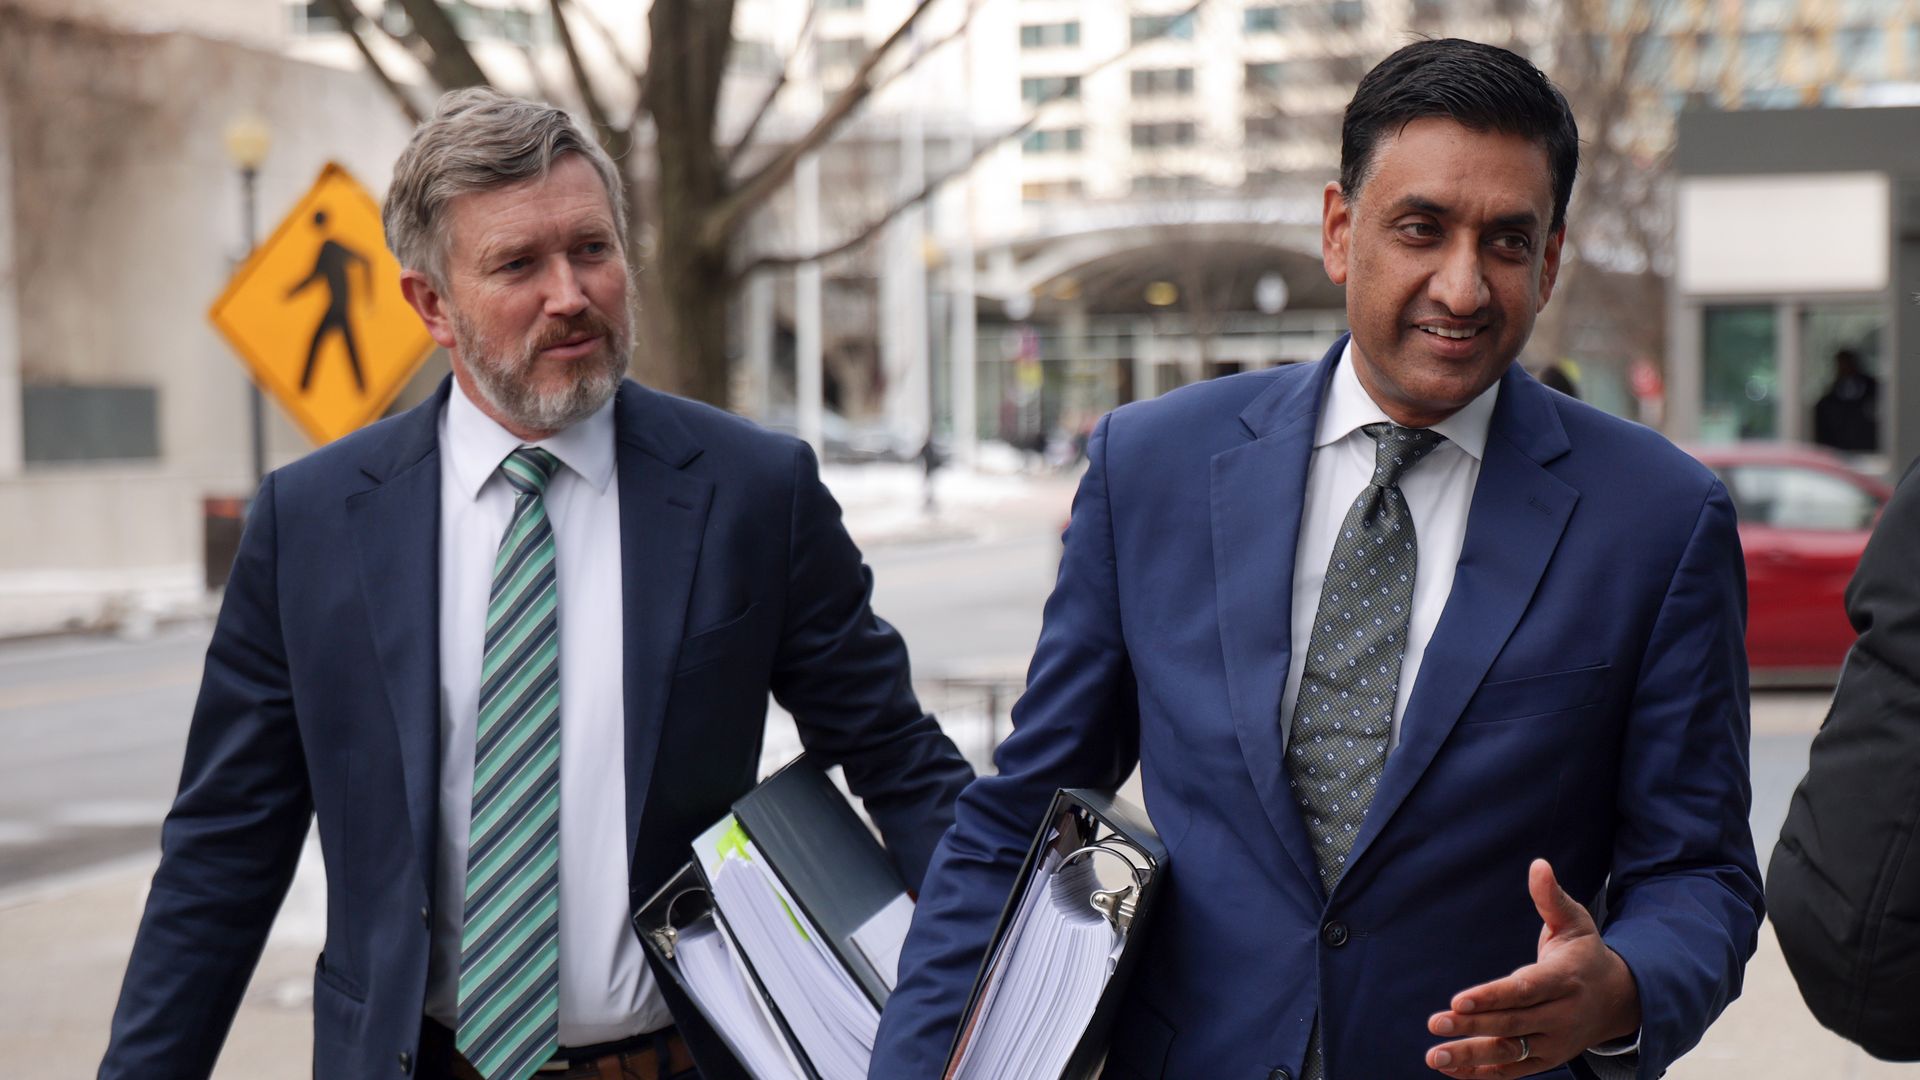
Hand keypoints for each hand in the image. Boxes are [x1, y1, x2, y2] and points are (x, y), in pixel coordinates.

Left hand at [1423, 859, 1639, 1077]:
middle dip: (1471, 1025)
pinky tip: (1451, 1069)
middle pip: (1511, 1023)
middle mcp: (1560, 1015)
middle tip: (1435, 1023)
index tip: (1457, 999)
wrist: (1619, 1000)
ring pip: (1510, 1053)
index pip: (1524, 991)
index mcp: (1563, 980)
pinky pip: (1513, 1071)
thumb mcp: (1575, 923)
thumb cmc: (1586, 955)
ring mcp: (1554, 1042)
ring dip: (1471, 1057)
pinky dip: (1483, 1074)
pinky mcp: (1547, 1059)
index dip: (1491, 996)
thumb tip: (1538, 865)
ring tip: (1436, 1055)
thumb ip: (1552, 898)